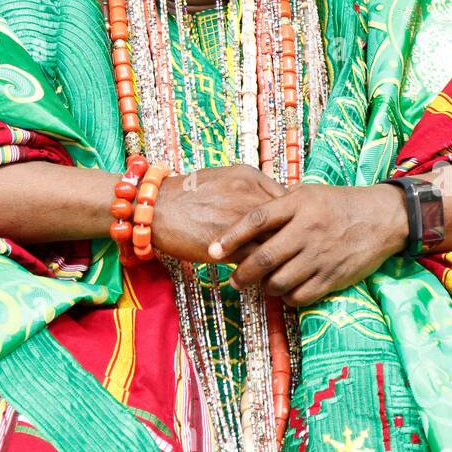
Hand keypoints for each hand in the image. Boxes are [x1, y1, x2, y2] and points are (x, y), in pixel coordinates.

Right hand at [151, 165, 285, 263]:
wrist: (157, 208)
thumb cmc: (189, 193)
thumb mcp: (224, 176)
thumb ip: (252, 187)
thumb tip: (277, 202)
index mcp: (250, 177)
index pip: (288, 200)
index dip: (293, 218)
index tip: (293, 230)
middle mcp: (248, 196)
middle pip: (287, 222)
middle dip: (292, 239)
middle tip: (294, 252)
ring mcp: (238, 222)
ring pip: (275, 243)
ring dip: (280, 257)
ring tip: (281, 267)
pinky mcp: (227, 246)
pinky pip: (256, 261)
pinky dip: (262, 270)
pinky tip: (261, 275)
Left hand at [207, 182, 408, 305]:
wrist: (382, 218)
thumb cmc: (338, 203)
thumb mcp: (308, 194)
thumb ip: (279, 206)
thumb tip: (243, 220)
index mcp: (298, 204)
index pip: (256, 220)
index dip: (230, 237)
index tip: (212, 250)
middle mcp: (307, 230)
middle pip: (264, 257)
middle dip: (242, 273)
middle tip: (233, 279)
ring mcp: (320, 256)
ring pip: (279, 281)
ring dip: (264, 287)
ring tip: (260, 284)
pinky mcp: (332, 277)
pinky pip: (300, 296)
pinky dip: (287, 297)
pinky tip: (285, 290)